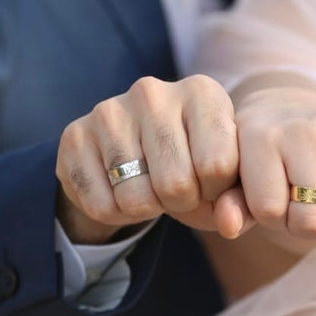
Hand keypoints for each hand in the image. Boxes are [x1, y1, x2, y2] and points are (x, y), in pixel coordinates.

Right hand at [56, 75, 252, 243]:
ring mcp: (109, 111)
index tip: (210, 184)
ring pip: (136, 199)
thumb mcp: (227, 178)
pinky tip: (121, 189)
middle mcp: (153, 92)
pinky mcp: (74, 136)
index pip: (218, 165)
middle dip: (182, 203)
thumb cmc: (194, 165)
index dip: (216, 193)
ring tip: (150, 187)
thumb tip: (229, 223)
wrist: (135, 155)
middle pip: (176, 184)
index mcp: (202, 92)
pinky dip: (116, 214)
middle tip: (178, 191)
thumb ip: (241, 201)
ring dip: (148, 209)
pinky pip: (101, 206)